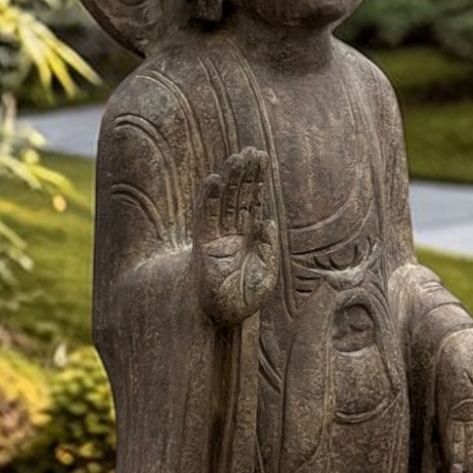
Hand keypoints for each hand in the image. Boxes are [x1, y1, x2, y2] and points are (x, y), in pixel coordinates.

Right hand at [194, 146, 279, 326]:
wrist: (221, 321)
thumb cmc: (243, 301)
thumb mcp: (266, 275)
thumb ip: (269, 248)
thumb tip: (268, 221)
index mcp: (249, 239)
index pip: (252, 203)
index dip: (256, 182)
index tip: (261, 159)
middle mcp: (231, 235)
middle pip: (238, 198)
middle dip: (245, 175)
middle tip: (251, 150)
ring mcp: (216, 239)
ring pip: (223, 204)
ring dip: (229, 181)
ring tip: (236, 159)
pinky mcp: (203, 247)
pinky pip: (205, 219)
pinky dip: (208, 200)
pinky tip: (214, 182)